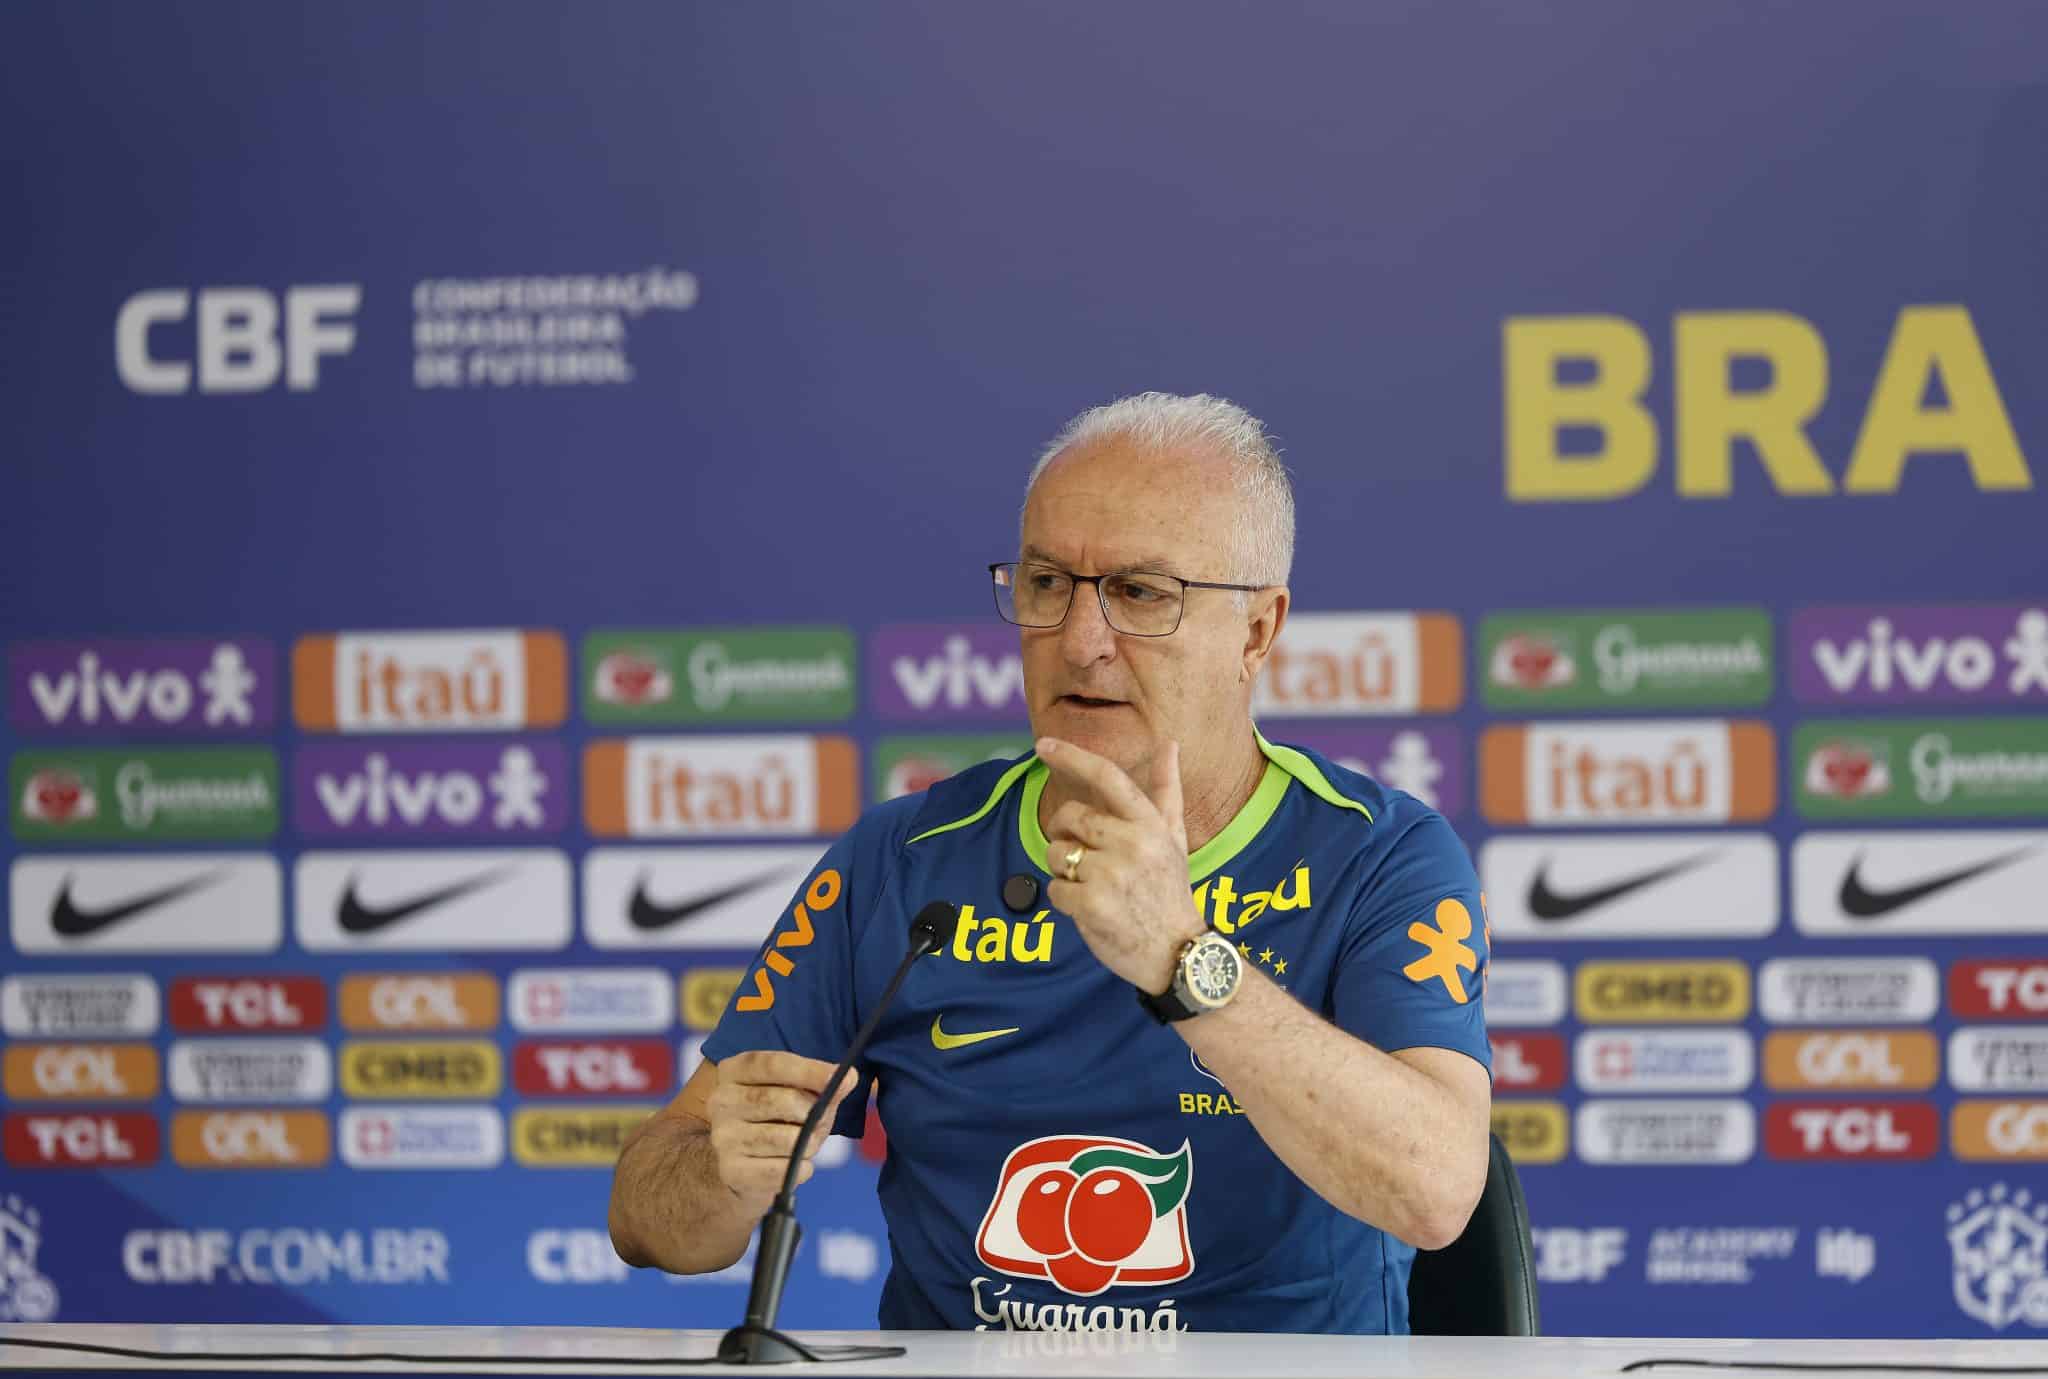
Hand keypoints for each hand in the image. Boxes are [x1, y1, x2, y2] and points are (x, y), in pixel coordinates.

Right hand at [702, 1050, 851, 1213]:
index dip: (810, 1070)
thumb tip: (848, 1078)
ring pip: (788, 1139)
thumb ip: (822, 1085)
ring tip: (807, 1143)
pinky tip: (794, 1164)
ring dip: (810, 1143)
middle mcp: (721, 1100)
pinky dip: (802, 1168)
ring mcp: (724, 1137)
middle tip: (823, 1120)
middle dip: (815, 1112)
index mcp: (734, 1070)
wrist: (741, 1164)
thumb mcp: (796, 1093)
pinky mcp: (732, 1170)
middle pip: (784, 1101)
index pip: (773, 1064)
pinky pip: (785, 1170)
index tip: (843, 1077)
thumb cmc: (774, 1119)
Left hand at [1038, 736, 1205, 992]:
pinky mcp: (1092, 906)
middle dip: (1065, 834)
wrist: (1178, 953)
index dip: (1072, 756)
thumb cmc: (1169, 890)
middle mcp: (1132, 844)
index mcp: (1149, 824)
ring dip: (1065, 871)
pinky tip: (1090, 909)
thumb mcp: (1174, 837)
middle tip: (1085, 856)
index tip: (1043, 745)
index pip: (1107, 777)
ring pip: (1057, 854)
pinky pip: (1054, 889)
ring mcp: (1111, 875)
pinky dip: (1064, 900)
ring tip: (1095, 886)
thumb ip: (1166, 789)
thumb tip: (1169, 743)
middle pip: (1069, 817)